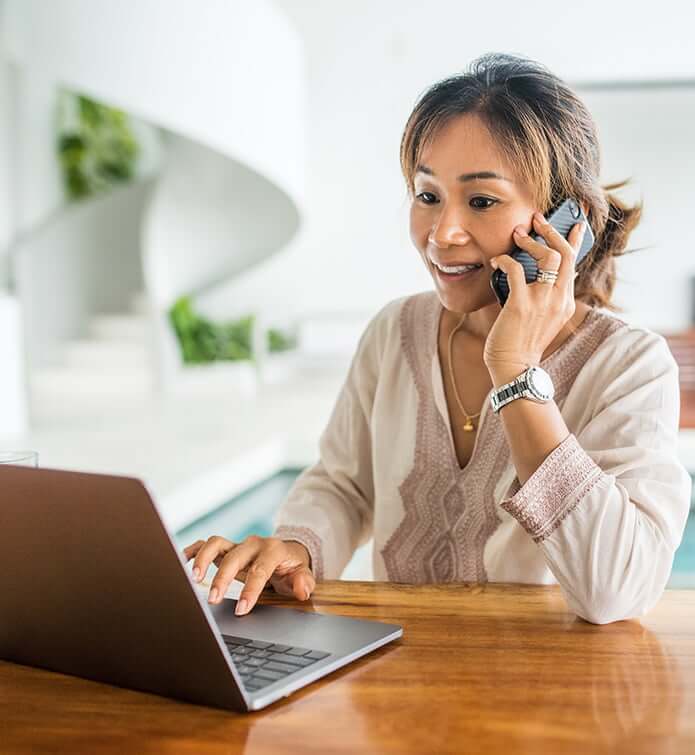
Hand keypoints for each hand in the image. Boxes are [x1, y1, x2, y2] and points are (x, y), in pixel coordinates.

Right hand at [183, 535, 314, 614]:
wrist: (286, 553)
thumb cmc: (291, 568)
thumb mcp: (303, 575)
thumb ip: (303, 582)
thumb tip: (302, 589)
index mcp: (273, 550)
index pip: (260, 569)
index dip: (250, 590)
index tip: (241, 609)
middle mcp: (253, 544)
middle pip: (234, 556)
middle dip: (222, 577)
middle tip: (213, 600)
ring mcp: (237, 545)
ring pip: (216, 543)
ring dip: (203, 559)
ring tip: (194, 578)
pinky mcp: (226, 548)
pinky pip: (206, 544)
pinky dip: (193, 550)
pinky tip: (182, 562)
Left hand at [483, 210, 586, 380]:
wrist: (514, 366)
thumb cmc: (521, 343)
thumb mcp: (543, 319)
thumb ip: (545, 298)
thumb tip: (536, 273)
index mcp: (565, 303)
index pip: (574, 264)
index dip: (575, 240)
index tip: (576, 222)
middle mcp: (559, 299)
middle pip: (565, 254)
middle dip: (552, 231)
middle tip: (537, 220)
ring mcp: (542, 301)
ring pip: (548, 257)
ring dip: (531, 241)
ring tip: (517, 235)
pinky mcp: (522, 304)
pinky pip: (515, 269)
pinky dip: (504, 260)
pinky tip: (496, 260)